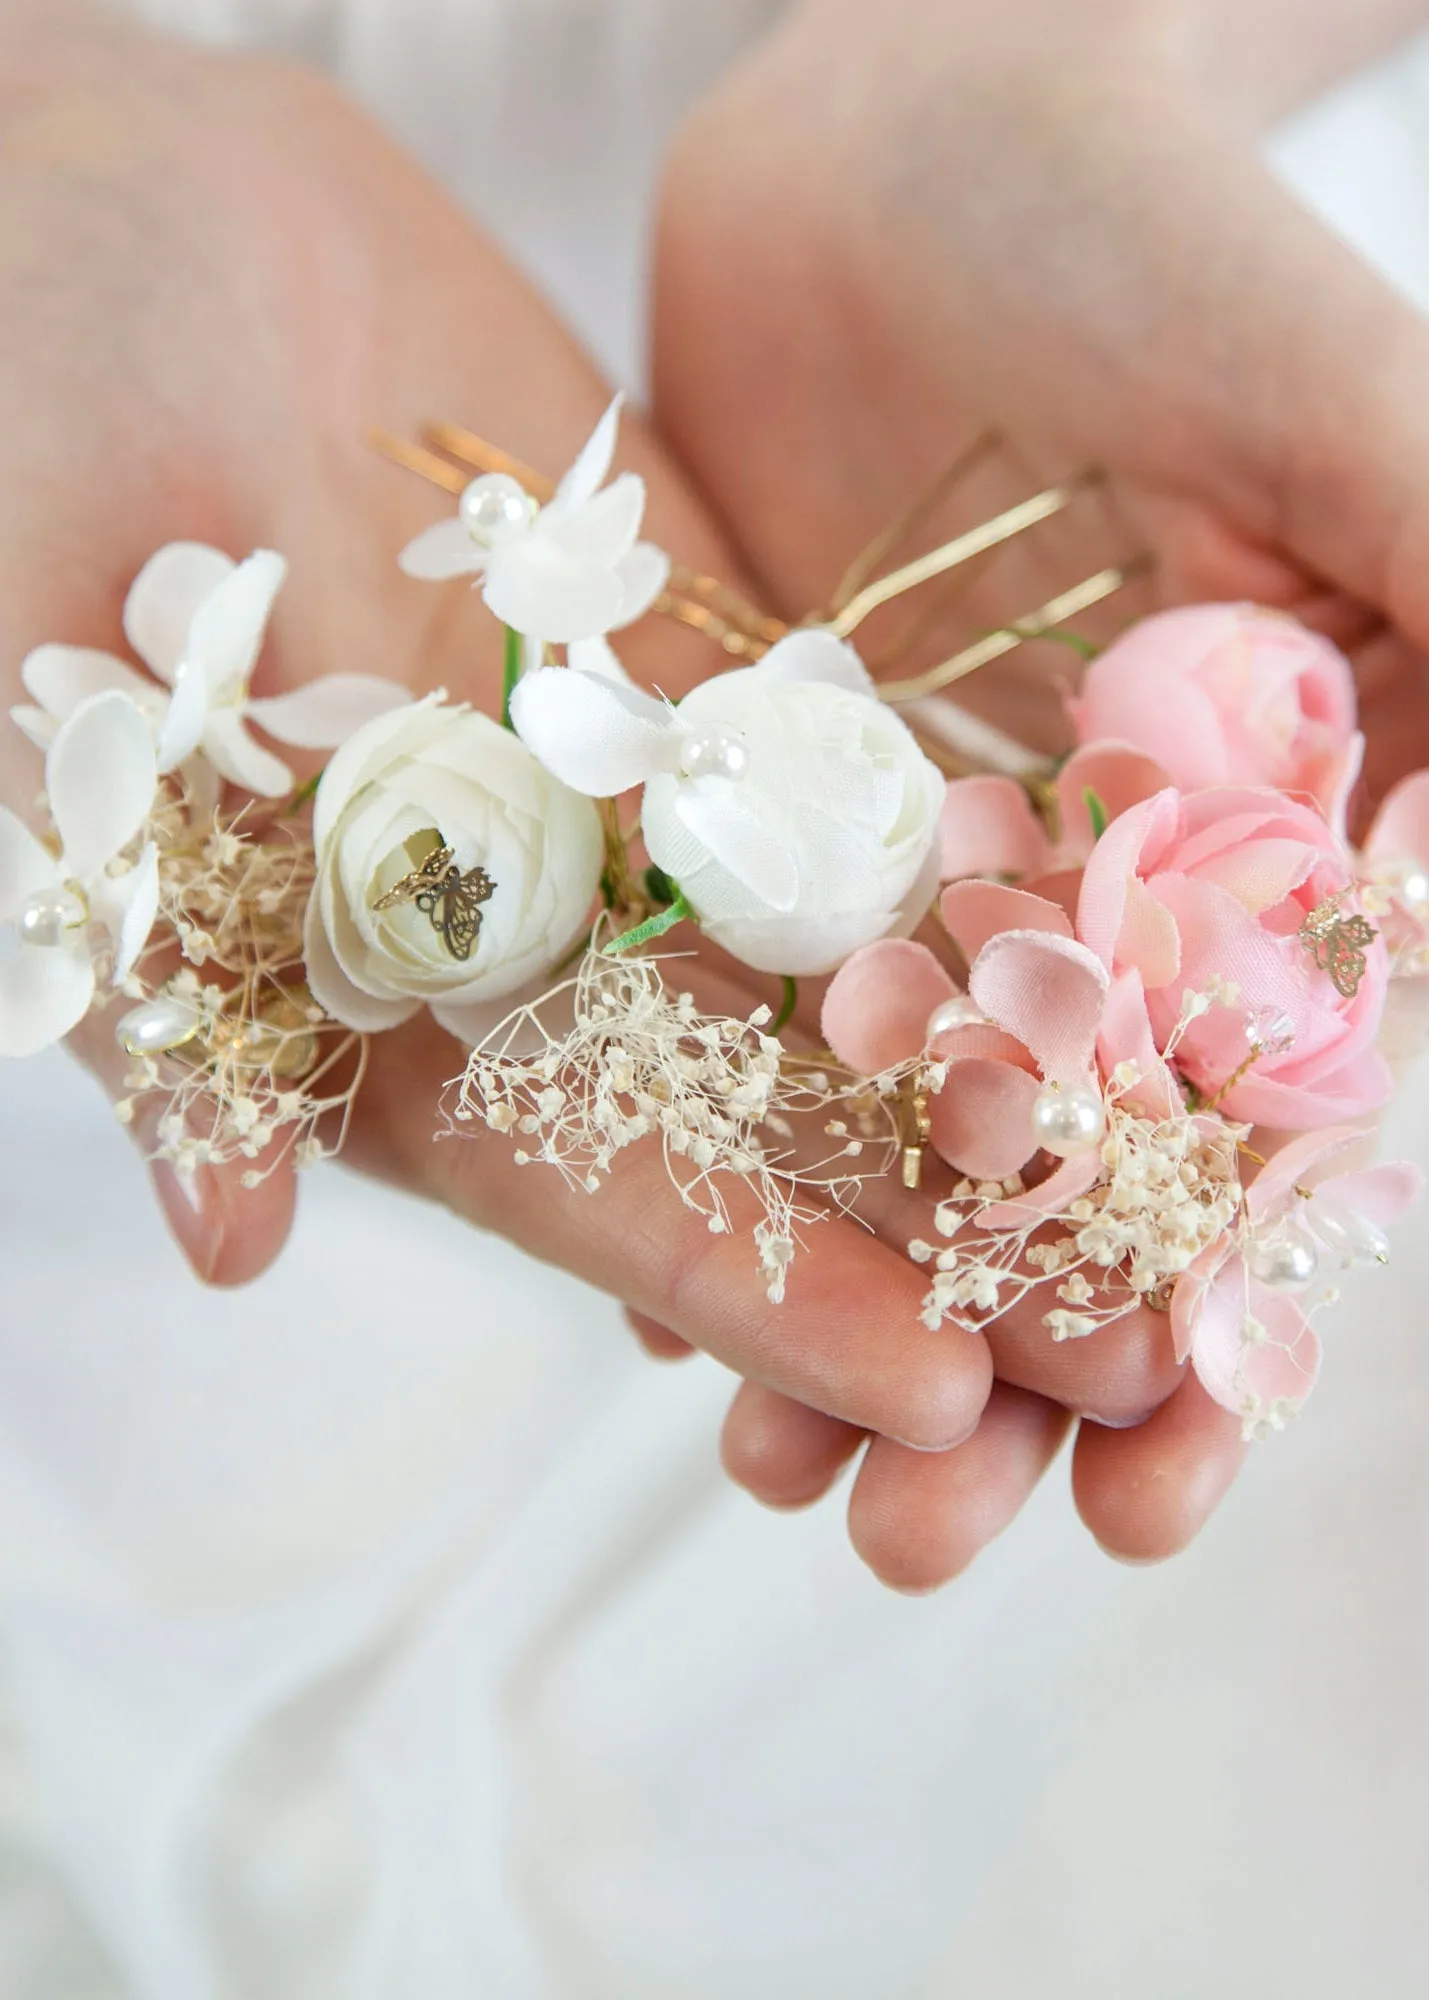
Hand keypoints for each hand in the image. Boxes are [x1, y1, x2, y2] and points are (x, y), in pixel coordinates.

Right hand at [0, 5, 995, 1473]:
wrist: (127, 214)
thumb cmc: (33, 416)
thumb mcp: (57, 689)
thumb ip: (152, 955)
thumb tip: (232, 1230)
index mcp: (358, 980)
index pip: (573, 1174)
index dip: (744, 1282)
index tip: (924, 1384)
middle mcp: (513, 920)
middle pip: (750, 1113)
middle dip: (932, 1233)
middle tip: (1122, 1348)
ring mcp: (622, 791)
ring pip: (833, 961)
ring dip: (1002, 1076)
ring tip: (1178, 1181)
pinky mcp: (698, 663)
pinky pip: (859, 764)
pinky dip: (988, 851)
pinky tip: (1132, 936)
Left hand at [653, 0, 1428, 1576]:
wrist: (919, 123)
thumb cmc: (1165, 241)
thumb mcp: (1357, 431)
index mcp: (1263, 865)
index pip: (1257, 1155)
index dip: (1214, 1336)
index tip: (1150, 1489)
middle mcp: (1093, 905)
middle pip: (1060, 1197)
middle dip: (1004, 1383)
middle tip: (920, 1551)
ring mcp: (917, 876)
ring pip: (885, 1149)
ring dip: (839, 1322)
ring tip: (772, 1483)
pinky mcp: (756, 820)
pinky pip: (727, 1023)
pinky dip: (699, 1154)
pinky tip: (648, 1300)